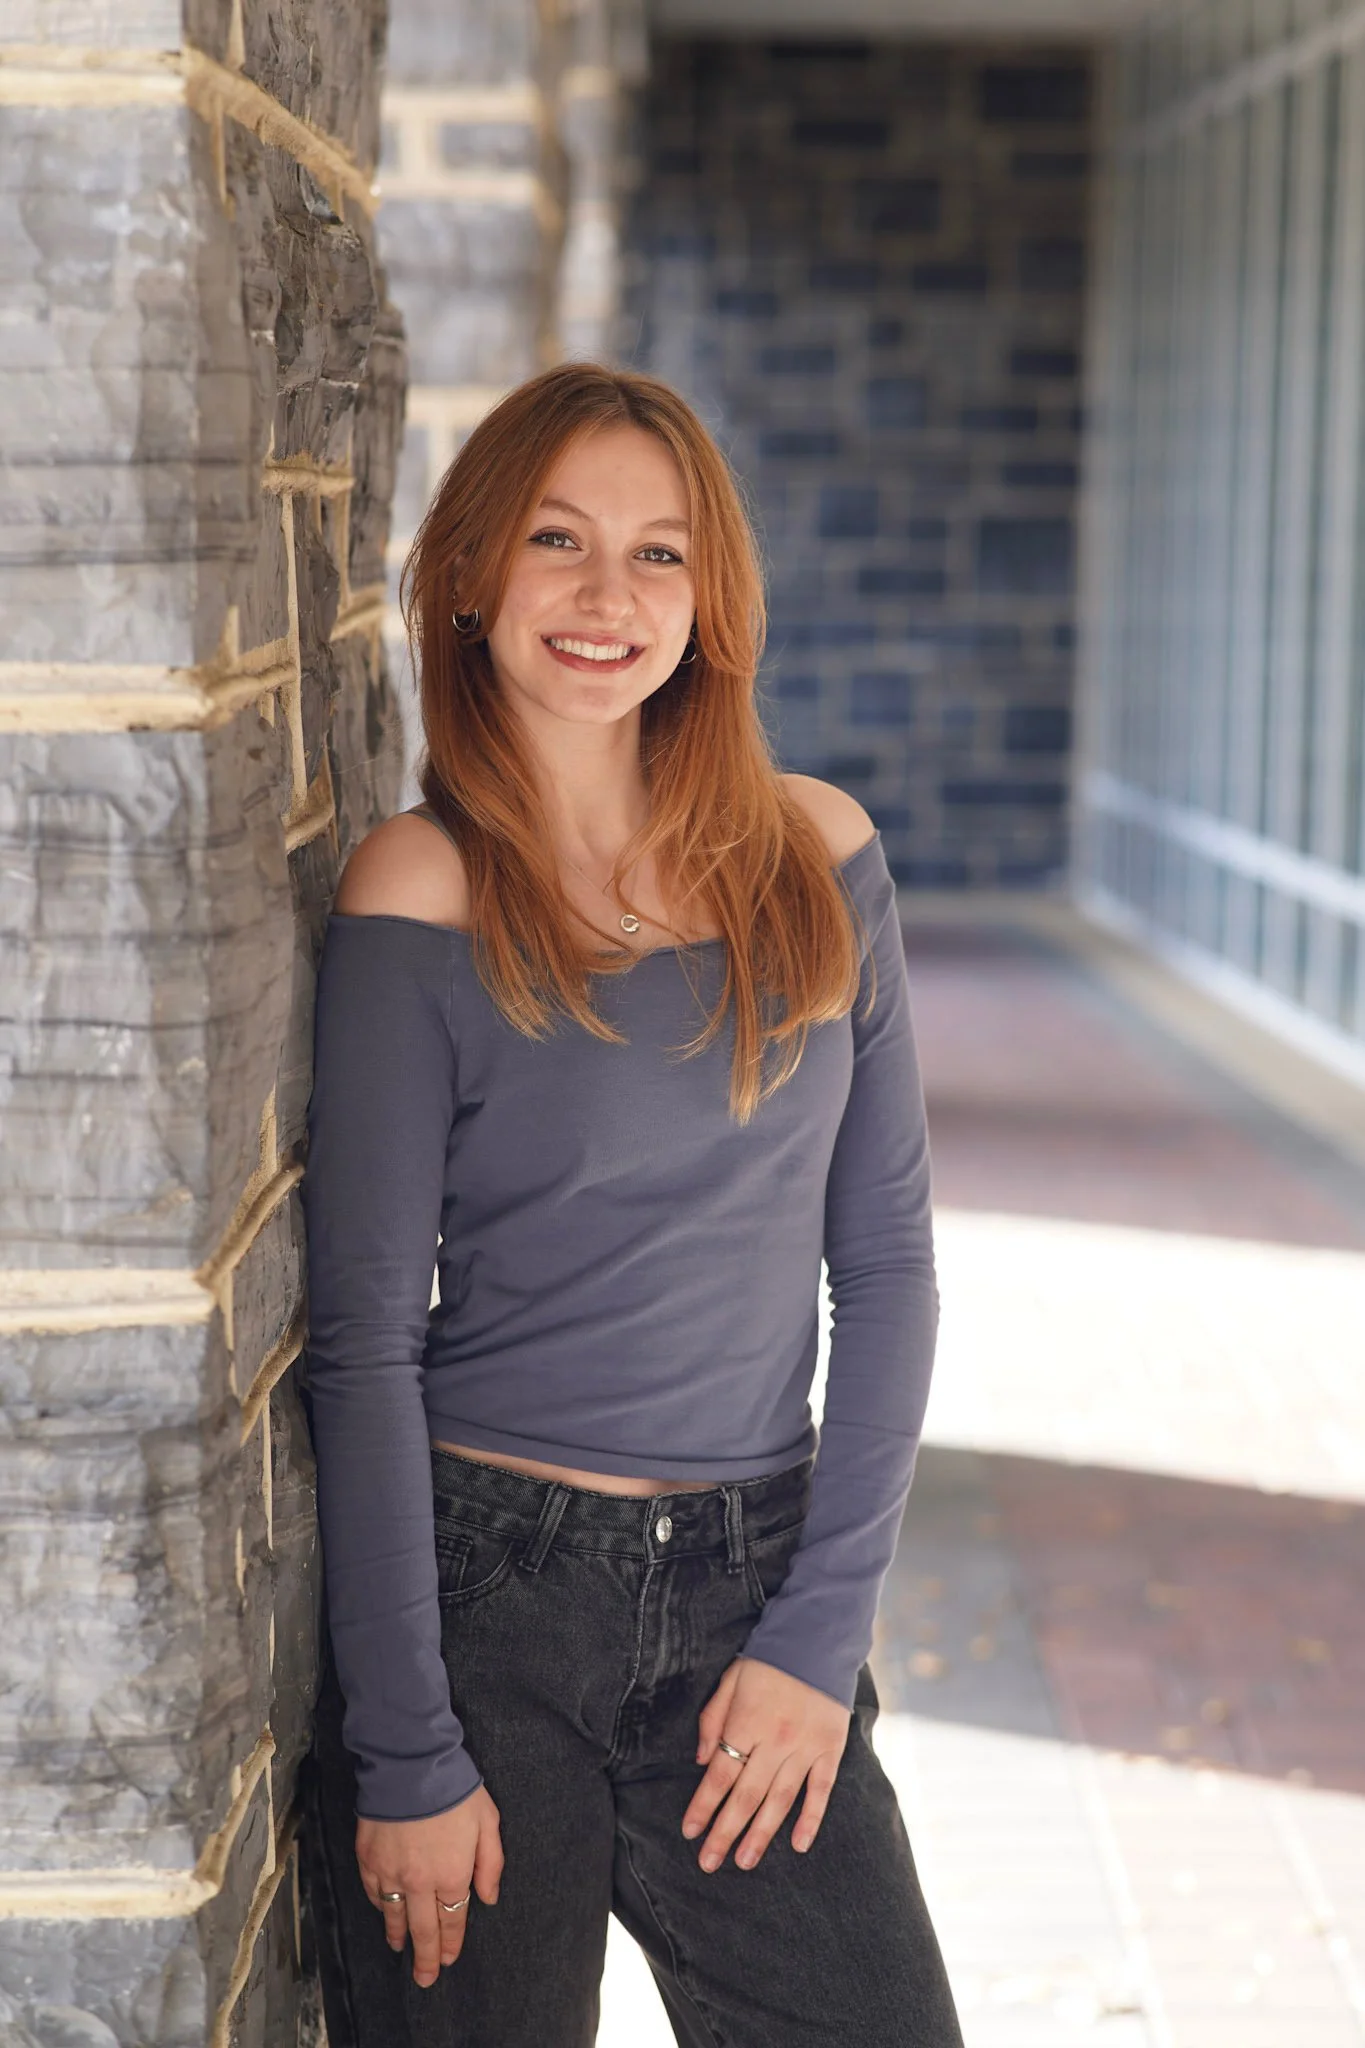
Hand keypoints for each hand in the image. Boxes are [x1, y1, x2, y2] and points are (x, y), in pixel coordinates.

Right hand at [356, 1785, 503, 1987]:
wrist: (410, 1764)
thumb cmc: (454, 1789)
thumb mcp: (488, 1822)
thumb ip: (491, 1863)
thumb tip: (489, 1898)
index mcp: (452, 1875)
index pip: (452, 1919)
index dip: (451, 1942)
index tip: (449, 1959)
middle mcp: (420, 1882)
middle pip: (423, 1929)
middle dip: (425, 1957)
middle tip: (425, 1979)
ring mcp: (390, 1872)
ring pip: (394, 1915)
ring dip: (399, 1936)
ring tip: (401, 1950)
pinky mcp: (368, 1858)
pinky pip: (373, 1893)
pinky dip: (379, 1907)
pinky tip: (383, 1912)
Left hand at [682, 1656, 849, 1872]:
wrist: (818, 1637)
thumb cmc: (767, 1659)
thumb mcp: (730, 1680)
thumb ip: (713, 1719)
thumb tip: (700, 1762)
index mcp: (747, 1722)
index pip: (719, 1775)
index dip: (703, 1806)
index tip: (690, 1832)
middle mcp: (775, 1740)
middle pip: (746, 1796)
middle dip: (725, 1832)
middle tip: (709, 1863)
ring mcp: (806, 1747)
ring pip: (780, 1800)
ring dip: (761, 1835)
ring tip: (744, 1861)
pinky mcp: (830, 1749)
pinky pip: (820, 1791)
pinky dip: (811, 1819)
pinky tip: (799, 1844)